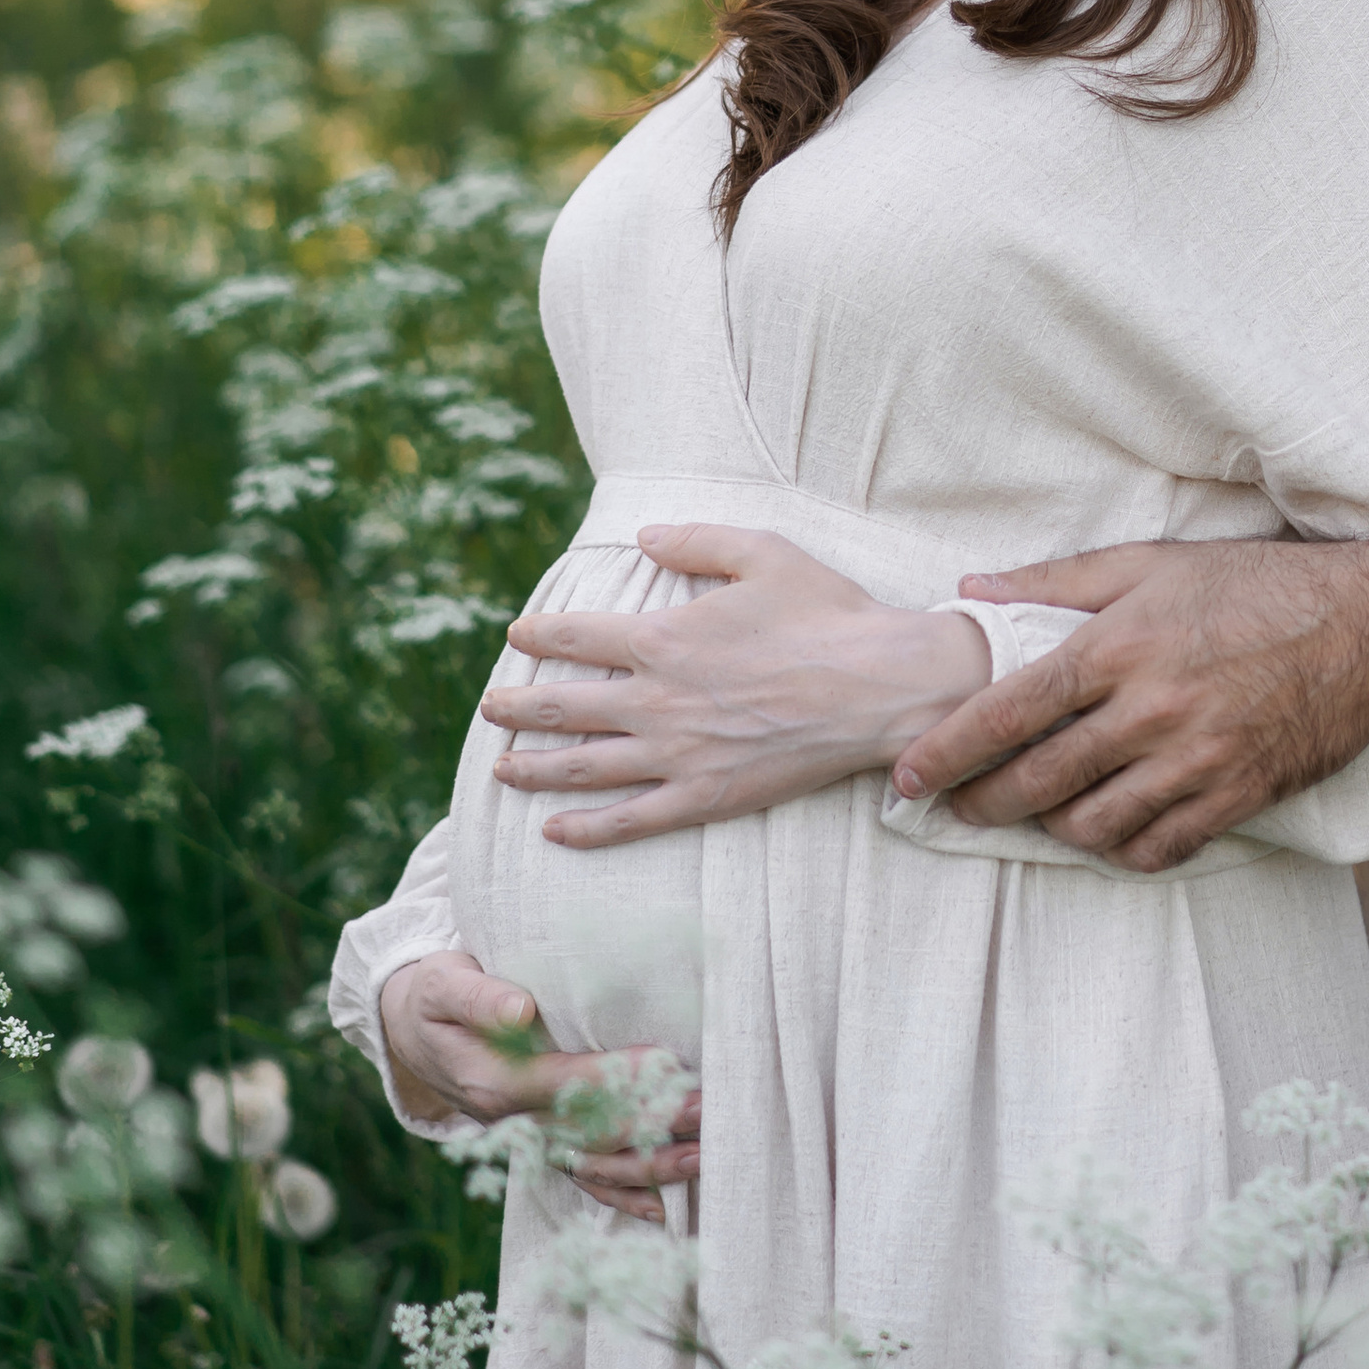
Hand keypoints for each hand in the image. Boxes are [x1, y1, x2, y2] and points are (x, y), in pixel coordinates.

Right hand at [379, 950, 699, 1224]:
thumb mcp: (442, 985)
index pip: (567, 1085)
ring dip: (649, 1165)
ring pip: (595, 1164)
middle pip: (592, 1132)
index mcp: (494, 1083)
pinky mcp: (539, 1144)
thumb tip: (520, 1008)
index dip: (617, 1079)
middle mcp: (515, 1123)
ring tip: (703, 1156)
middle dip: (652, 1126)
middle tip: (709, 1112)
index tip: (668, 1064)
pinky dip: (620, 1194)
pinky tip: (662, 1206)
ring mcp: (529, 1139)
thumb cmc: (435, 998)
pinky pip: (583, 1176)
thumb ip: (478, 996)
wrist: (411, 1035)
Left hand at [483, 526, 987, 846]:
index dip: (540, 634)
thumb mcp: (763, 552)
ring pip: (584, 766)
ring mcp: (677, 754)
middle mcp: (657, 699)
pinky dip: (585, 829)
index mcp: (665, 638)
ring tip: (501, 767)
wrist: (878, 686)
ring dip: (534, 767)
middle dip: (517, 706)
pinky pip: (630, 819)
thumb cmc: (826, 613)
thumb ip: (696, 541)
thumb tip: (644, 536)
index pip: (578, 636)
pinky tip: (554, 831)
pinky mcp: (704, 796)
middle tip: (490, 707)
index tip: (517, 635)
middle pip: (564, 706)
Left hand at [890, 532, 1368, 872]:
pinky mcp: (1237, 797)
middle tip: (955, 806)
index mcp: (1121, 645)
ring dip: (1049, 827)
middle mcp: (1151, 711)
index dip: (948, 751)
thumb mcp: (1154, 562)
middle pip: (1038, 781)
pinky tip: (1107, 830)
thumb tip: (971, 590)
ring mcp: (1196, 761)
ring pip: (1092, 825)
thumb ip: (1056, 580)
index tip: (908, 776)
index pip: (1010, 711)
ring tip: (1034, 812)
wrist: (1368, 627)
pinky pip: (1157, 848)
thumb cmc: (1258, 585)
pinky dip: (1120, 849)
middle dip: (981, 802)